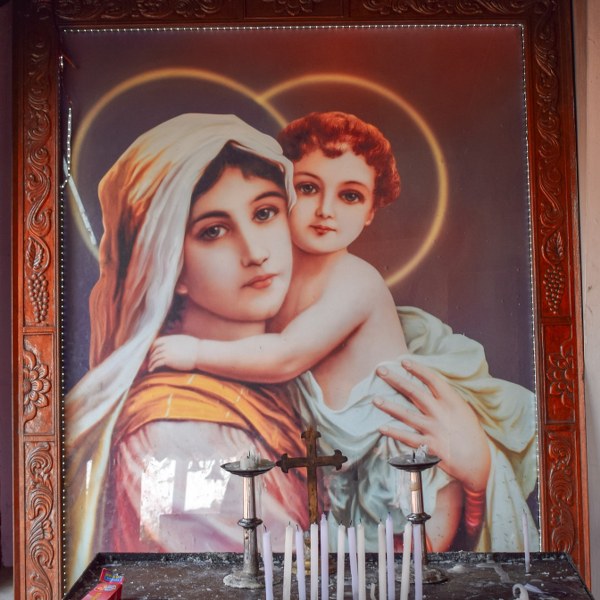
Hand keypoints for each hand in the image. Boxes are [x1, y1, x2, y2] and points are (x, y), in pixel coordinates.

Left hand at [148, 335, 200, 371]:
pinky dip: (153, 366)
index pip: (157, 342)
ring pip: (154, 357)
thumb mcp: (184, 340)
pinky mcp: (169, 359)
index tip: (152, 352)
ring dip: (151, 362)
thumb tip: (176, 343)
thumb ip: (177, 341)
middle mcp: (167, 344)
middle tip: (150, 361)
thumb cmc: (196, 347)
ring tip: (149, 367)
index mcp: (170, 339)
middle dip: (151, 356)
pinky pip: (157, 362)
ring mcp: (167, 351)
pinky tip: (151, 370)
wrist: (200, 352)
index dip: (153, 347)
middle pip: (154, 350)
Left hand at [374, 360, 489, 492]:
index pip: (432, 380)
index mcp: (452, 402)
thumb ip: (446, 399)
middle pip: (414, 393)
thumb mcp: (463, 410)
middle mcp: (441, 413)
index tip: (403, 361)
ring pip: (407, 415)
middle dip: (396, 380)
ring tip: (375, 399)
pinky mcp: (429, 447)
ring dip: (389, 407)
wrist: (478, 462)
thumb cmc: (470, 434)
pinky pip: (408, 438)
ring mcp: (434, 430)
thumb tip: (429, 385)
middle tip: (379, 370)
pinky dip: (394, 433)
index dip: (417, 369)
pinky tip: (381, 428)